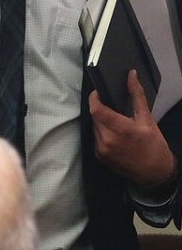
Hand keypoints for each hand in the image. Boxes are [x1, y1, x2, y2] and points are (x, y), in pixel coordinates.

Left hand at [90, 70, 175, 186]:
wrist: (154, 174)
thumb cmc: (153, 145)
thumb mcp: (147, 119)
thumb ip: (137, 96)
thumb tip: (131, 75)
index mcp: (120, 130)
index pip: (97, 109)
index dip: (94, 98)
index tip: (97, 92)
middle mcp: (107, 140)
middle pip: (95, 117)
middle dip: (101, 110)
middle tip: (112, 108)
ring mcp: (101, 150)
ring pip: (94, 127)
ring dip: (101, 122)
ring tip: (115, 123)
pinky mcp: (99, 156)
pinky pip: (95, 138)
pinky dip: (102, 133)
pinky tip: (114, 135)